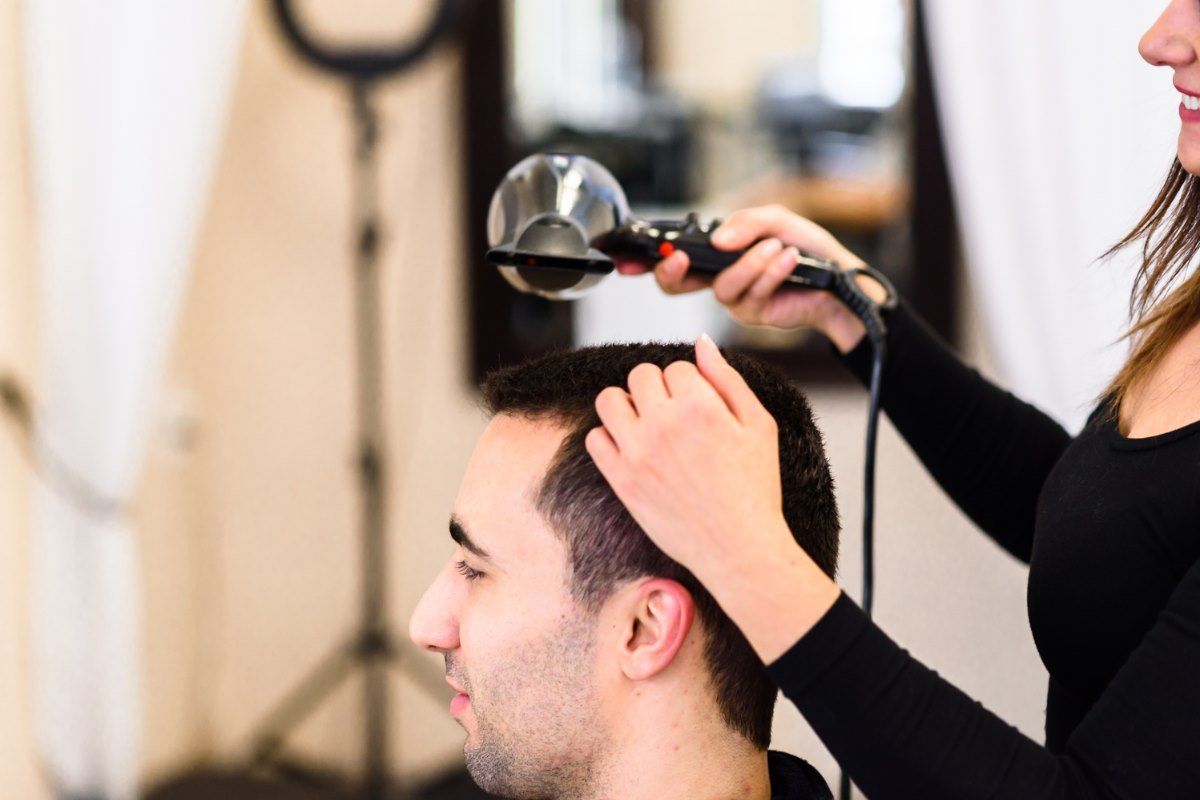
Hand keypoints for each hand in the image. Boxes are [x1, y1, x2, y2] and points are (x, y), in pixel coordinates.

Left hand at [585, 334, 839, 660]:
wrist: (738, 548)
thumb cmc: (756, 488)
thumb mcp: (759, 425)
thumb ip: (728, 378)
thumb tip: (701, 342)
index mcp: (700, 405)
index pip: (676, 366)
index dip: (689, 384)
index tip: (700, 409)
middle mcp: (664, 424)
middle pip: (639, 375)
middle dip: (656, 388)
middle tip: (673, 416)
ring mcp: (638, 452)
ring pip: (609, 399)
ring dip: (626, 405)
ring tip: (647, 425)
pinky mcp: (621, 480)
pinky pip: (595, 438)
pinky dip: (609, 438)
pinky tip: (634, 450)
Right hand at [614, 204, 872, 352]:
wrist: (841, 282)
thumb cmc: (808, 251)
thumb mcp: (777, 221)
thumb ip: (746, 223)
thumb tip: (717, 239)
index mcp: (718, 254)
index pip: (675, 257)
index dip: (645, 261)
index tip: (628, 260)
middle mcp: (720, 278)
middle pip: (676, 285)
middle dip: (673, 273)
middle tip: (682, 258)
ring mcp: (735, 299)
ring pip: (722, 287)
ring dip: (749, 264)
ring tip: (776, 248)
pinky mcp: (753, 314)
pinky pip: (751, 294)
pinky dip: (769, 272)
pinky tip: (786, 258)